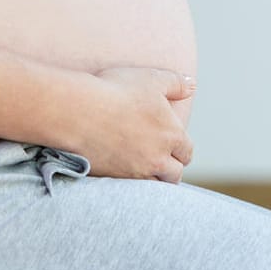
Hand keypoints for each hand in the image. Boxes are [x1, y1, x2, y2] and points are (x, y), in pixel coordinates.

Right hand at [85, 67, 195, 182]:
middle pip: (174, 174)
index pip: (186, 151)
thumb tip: (192, 86)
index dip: (181, 150)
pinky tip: (125, 175)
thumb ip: (177, 83)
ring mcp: (136, 172)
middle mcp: (158, 158)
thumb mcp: (151, 79)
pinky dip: (133, 186)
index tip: (173, 148)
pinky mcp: (115, 180)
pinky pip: (132, 190)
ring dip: (154, 180)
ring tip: (146, 172)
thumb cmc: (115, 91)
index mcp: (171, 134)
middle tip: (162, 163)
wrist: (77, 112)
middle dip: (171, 169)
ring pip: (155, 186)